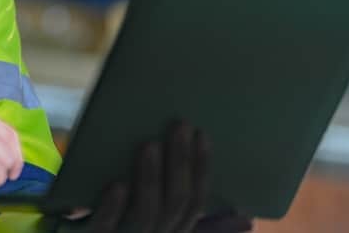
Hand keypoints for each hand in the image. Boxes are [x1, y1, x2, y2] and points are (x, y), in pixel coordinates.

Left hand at [83, 122, 251, 232]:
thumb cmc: (115, 223)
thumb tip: (244, 217)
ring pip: (145, 217)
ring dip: (150, 179)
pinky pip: (104, 229)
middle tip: (179, 126)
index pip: (195, 205)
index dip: (202, 171)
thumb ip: (186, 214)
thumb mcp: (150, 218)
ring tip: (149, 145)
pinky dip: (112, 208)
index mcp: (169, 232)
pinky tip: (117, 185)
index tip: (203, 135)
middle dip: (181, 165)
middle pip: (176, 207)